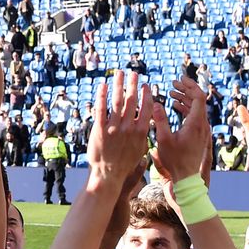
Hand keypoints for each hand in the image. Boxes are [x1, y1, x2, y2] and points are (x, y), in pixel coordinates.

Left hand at [89, 73, 151, 187]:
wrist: (108, 175)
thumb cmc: (125, 166)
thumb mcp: (140, 151)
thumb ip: (143, 136)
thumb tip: (148, 127)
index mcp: (140, 131)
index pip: (146, 108)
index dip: (146, 94)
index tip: (146, 85)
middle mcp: (128, 127)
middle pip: (132, 100)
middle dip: (133, 85)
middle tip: (133, 73)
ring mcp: (114, 127)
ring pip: (117, 101)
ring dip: (119, 85)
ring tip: (120, 73)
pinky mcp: (100, 129)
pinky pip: (101, 109)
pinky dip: (102, 96)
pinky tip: (103, 85)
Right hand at [151, 74, 207, 184]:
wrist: (187, 177)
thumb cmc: (175, 160)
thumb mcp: (163, 139)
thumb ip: (160, 120)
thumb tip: (155, 103)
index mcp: (195, 123)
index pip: (198, 97)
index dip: (189, 85)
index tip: (179, 79)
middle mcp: (202, 125)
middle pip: (199, 100)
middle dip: (186, 89)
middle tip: (174, 83)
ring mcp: (202, 130)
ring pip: (197, 107)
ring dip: (185, 98)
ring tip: (172, 93)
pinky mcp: (199, 134)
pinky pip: (195, 115)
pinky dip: (186, 108)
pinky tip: (175, 106)